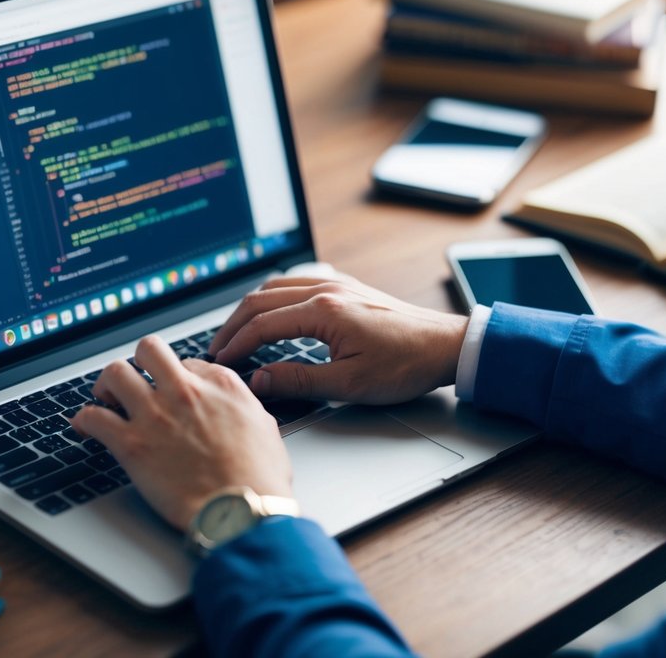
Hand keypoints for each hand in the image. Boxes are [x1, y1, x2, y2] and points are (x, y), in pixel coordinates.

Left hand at [70, 335, 292, 530]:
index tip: (172, 393)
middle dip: (138, 362)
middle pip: (148, 350)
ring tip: (106, 400)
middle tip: (135, 382)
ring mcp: (155, 415)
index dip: (177, 378)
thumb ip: (243, 405)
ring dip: (107, 385)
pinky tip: (86, 428)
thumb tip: (233, 404)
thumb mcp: (265, 426)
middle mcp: (184, 391)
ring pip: (115, 373)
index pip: (187, 361)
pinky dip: (84, 420)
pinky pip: (93, 417)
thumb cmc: (259, 478)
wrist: (241, 511)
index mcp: (219, 384)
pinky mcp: (131, 444)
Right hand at [209, 273, 468, 405]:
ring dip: (252, 307)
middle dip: (234, 324)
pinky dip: (274, 296)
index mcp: (324, 311)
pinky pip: (298, 281)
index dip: (235, 344)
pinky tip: (273, 310)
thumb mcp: (349, 385)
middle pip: (261, 299)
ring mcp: (337, 283)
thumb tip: (260, 380)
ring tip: (238, 331)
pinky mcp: (347, 286)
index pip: (262, 324)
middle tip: (218, 348)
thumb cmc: (405, 365)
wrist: (446, 346)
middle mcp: (327, 289)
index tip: (220, 361)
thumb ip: (299, 381)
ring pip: (277, 285)